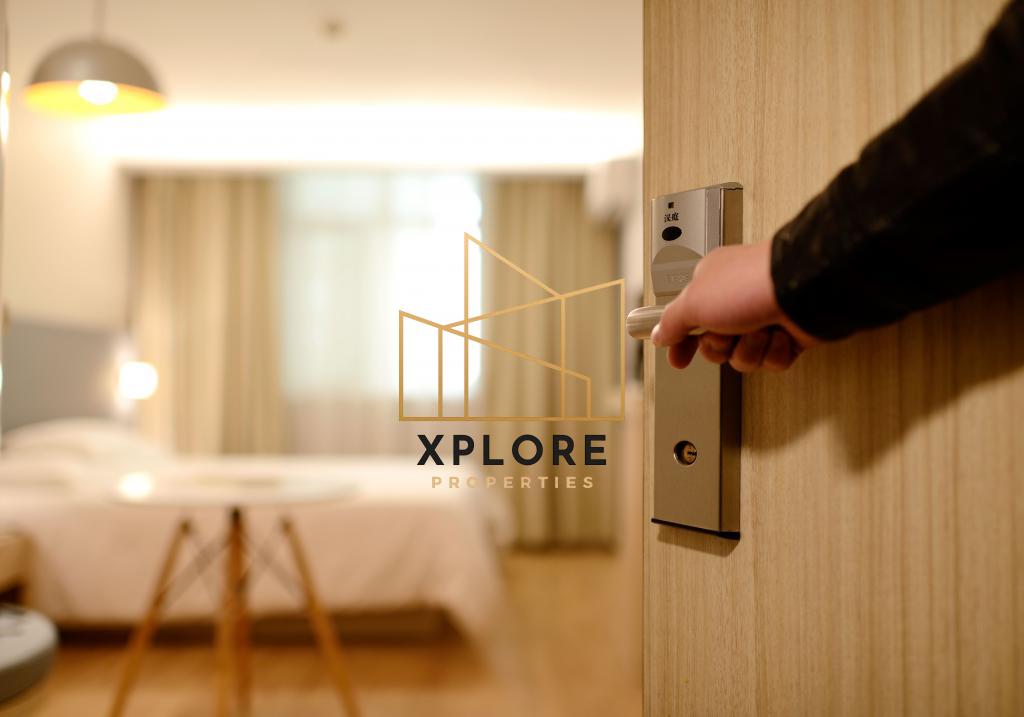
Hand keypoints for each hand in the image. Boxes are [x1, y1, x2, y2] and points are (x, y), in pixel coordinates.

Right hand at [650, 241, 819, 371]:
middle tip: (727, 334)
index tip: (677, 359)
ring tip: (760, 329)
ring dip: (750, 349)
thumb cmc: (750, 285)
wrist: (805, 290)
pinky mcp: (789, 335)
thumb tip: (658, 334)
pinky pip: (772, 361)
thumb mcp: (693, 302)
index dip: (680, 343)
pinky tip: (780, 335)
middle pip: (715, 346)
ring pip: (744, 357)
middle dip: (721, 347)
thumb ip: (671, 322)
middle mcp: (737, 301)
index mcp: (712, 285)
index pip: (687, 320)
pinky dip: (775, 352)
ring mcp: (764, 317)